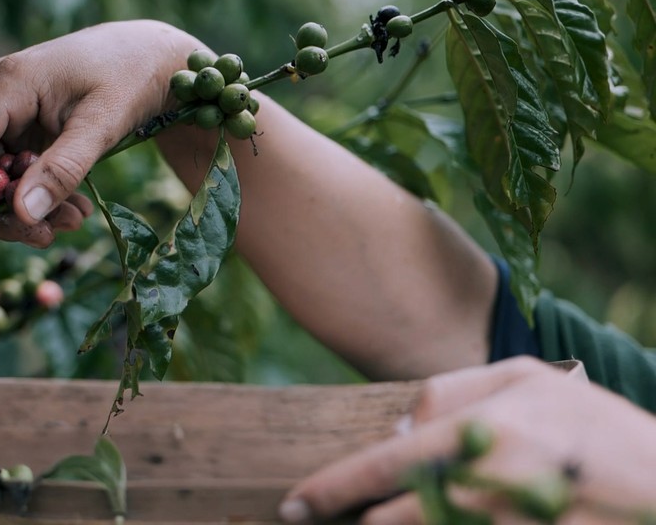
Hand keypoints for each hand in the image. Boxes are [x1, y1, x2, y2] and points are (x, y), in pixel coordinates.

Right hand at [0, 20, 203, 246]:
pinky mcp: (30, 129)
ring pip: (3, 177)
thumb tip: (22, 214)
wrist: (153, 56)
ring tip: (74, 219)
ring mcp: (14, 115)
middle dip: (8, 210)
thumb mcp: (103, 123)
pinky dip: (46, 196)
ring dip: (31, 209)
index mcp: (10, 85)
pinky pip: (24, 174)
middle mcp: (2, 98)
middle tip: (46, 236)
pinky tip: (76, 207)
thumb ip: (63, 168)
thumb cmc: (131, 75)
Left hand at [279, 357, 655, 523]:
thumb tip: (397, 420)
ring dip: (404, 523)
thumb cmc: (594, 425)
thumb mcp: (526, 378)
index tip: (294, 506)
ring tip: (407, 508)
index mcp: (480, 433)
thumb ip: (451, 391)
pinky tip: (471, 514)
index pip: (380, 467)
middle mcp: (484, 486)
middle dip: (368, 518)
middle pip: (390, 519)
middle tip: (351, 512)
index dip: (330, 490)